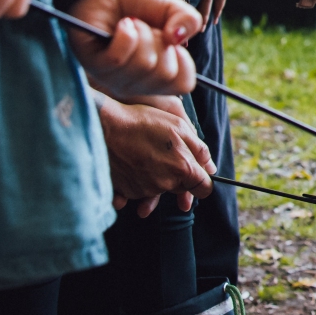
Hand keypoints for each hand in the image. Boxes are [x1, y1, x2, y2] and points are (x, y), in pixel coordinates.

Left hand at [67, 0, 199, 96]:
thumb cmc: (139, 6)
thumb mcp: (173, 8)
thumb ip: (190, 21)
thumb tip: (177, 38)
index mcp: (160, 76)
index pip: (183, 85)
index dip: (182, 60)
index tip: (170, 40)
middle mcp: (138, 83)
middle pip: (165, 74)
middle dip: (160, 41)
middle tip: (147, 29)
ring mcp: (116, 78)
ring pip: (143, 64)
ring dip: (142, 33)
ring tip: (132, 24)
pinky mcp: (96, 66)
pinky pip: (119, 58)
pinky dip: (125, 34)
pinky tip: (122, 26)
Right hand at [96, 96, 213, 216]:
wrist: (105, 126)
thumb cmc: (143, 122)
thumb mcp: (179, 126)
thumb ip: (199, 150)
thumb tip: (210, 168)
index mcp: (182, 169)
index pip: (203, 189)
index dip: (202, 181)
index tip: (197, 174)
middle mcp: (165, 184)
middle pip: (180, 188)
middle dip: (178, 177)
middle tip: (166, 156)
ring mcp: (144, 189)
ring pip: (159, 190)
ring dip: (157, 179)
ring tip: (147, 157)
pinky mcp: (125, 192)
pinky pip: (138, 192)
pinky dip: (138, 182)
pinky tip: (132, 166)